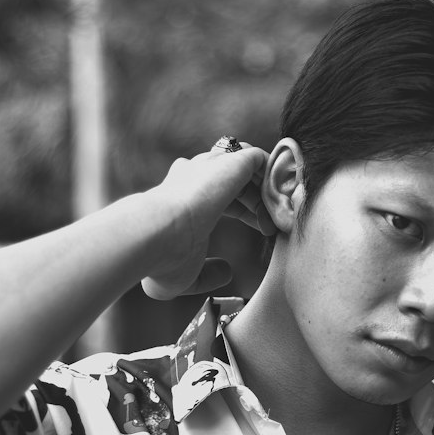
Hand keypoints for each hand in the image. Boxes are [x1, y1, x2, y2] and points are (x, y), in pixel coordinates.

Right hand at [140, 142, 275, 300]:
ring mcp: (212, 166)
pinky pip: (262, 158)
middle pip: (236, 176)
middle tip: (272, 225)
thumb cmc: (161, 261)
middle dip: (258, 200)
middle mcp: (194, 174)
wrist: (152, 236)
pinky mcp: (232, 162)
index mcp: (179, 194)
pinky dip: (274, 175)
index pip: (218, 190)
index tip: (259, 228)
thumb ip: (207, 274)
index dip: (244, 209)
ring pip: (249, 165)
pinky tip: (281, 202)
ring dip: (266, 189)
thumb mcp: (184, 277)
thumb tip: (227, 270)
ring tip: (279, 215)